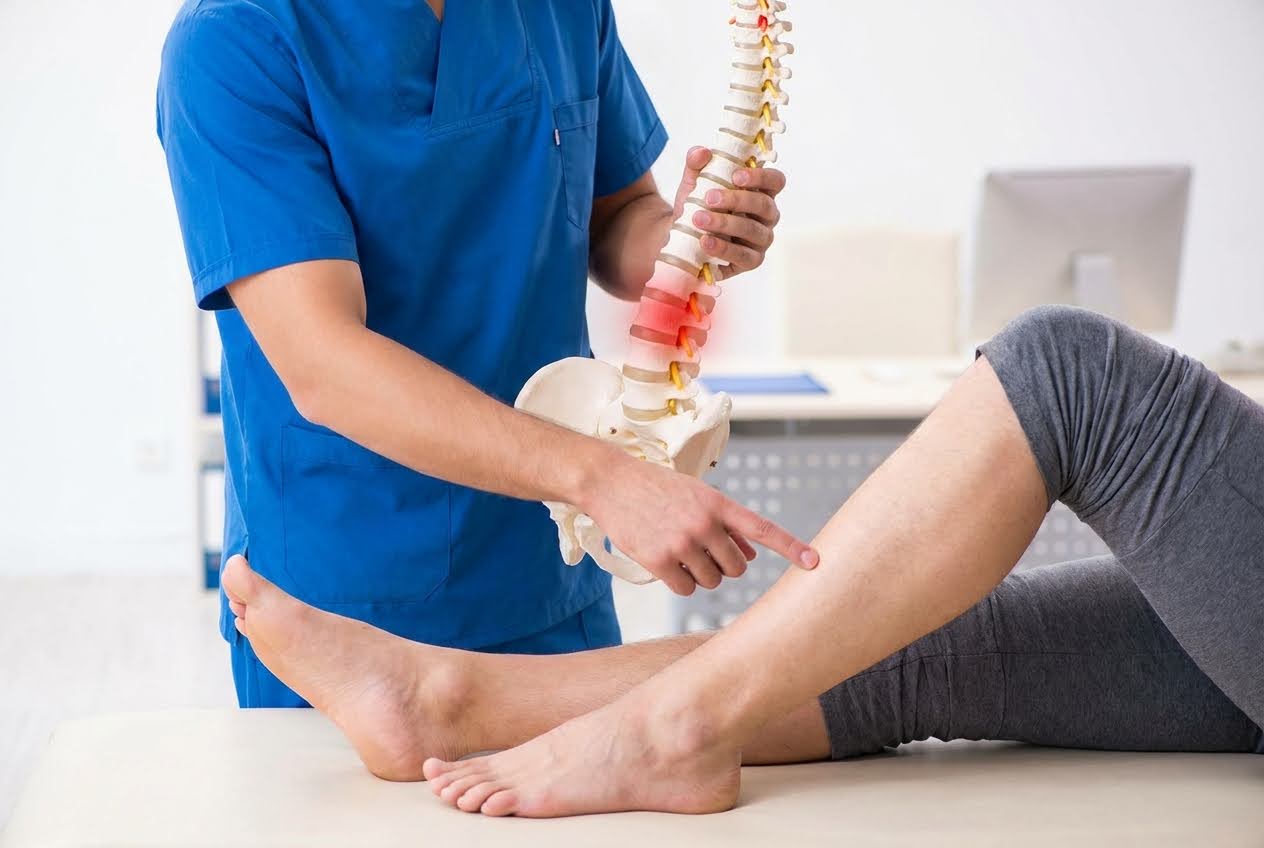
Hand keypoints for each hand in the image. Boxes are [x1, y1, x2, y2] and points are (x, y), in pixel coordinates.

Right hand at [579, 452, 818, 595]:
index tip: (815, 562)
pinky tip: (667, 562)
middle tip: (704, 551)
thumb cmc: (657, 488)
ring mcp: (682, 543)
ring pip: (712, 580)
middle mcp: (704, 523)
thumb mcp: (696, 495)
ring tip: (681, 551)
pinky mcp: (659, 560)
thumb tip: (752, 555)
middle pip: (737, 567)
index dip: (790, 547)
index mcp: (718, 503)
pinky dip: (681, 582)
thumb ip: (727, 524)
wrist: (610, 482)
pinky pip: (686, 589)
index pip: (762, 528)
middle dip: (725, 564)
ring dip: (701, 574)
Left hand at [671, 146, 784, 280]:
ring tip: (699, 219)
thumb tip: (701, 152)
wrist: (680, 240)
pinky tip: (705, 241)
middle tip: (709, 197)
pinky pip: (743, 257)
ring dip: (725, 223)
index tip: (736, 175)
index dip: (761, 177)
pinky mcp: (750, 262)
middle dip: (736, 200)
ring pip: (753, 231)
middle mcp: (767, 217)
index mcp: (760, 192)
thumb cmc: (697, 207)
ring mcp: (761, 241)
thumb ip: (696, 165)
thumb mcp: (693, 184)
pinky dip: (723, 249)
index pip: (776, 181)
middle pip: (764, 205)